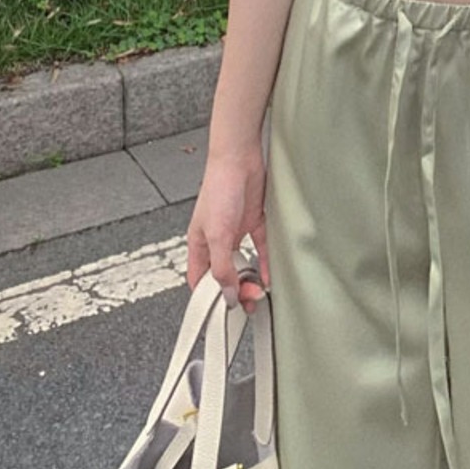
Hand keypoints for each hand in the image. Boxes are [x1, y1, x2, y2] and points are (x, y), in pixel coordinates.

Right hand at [186, 148, 269, 312]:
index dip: (210, 297)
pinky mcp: (254, 221)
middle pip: (224, 274)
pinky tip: (270, 275)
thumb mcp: (217, 236)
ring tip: (260, 294)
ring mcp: (236, 231)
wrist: (240, 159)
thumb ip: (222, 266)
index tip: (225, 310)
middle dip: (235, 291)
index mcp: (199, 245)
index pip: (200, 280)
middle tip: (249, 301)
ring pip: (243, 263)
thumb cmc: (219, 188)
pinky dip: (266, 263)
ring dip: (251, 280)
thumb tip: (227, 292)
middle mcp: (217, 240)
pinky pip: (261, 248)